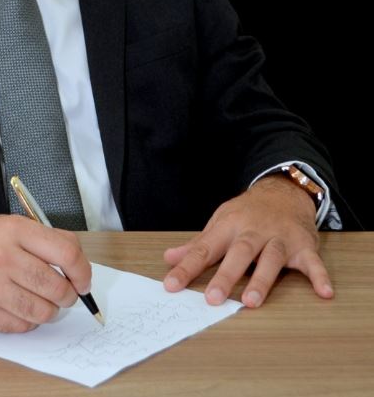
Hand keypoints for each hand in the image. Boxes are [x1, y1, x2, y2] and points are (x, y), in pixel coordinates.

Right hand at [0, 214, 91, 332]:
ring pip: (43, 312)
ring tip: (42, 302)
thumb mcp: (14, 226)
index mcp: (15, 231)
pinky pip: (22, 326)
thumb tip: (80, 268)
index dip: (83, 272)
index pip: (66, 254)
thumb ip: (48, 241)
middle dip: (68, 296)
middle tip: (64, 294)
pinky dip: (28, 321)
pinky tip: (19, 306)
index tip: (84, 281)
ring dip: (50, 311)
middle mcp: (2, 257)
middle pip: (57, 287)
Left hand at [162, 174, 332, 307]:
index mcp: (228, 226)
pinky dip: (319, 276)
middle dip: (226, 276)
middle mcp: (253, 231)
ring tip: (252, 302)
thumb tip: (169, 258)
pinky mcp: (303, 245)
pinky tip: (324, 292)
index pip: (204, 249)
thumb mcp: (219, 222)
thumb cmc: (246, 213)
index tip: (171, 285)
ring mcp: (279, 238)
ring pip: (271, 258)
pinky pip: (313, 262)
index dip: (186, 267)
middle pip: (239, 253)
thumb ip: (197, 244)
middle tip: (213, 299)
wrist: (282, 192)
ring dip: (262, 279)